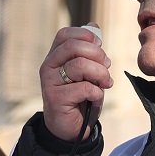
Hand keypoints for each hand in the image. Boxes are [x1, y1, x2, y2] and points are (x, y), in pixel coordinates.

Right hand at [41, 25, 111, 142]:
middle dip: (98, 56)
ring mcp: (50, 82)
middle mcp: (48, 66)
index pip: (66, 34)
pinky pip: (85, 88)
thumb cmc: (80, 97)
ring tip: (105, 84)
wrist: (71, 129)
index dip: (87, 37)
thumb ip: (90, 51)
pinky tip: (95, 98)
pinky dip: (97, 93)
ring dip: (101, 74)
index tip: (99, 51)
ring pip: (81, 65)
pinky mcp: (56, 99)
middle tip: (106, 69)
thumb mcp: (88, 71)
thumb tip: (94, 26)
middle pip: (75, 46)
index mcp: (55, 56)